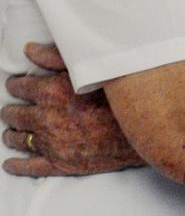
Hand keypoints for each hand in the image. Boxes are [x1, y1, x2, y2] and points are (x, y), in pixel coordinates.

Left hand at [2, 43, 143, 176]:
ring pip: (18, 138)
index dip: (16, 84)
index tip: (15, 84)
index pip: (20, 87)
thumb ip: (56, 56)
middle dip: (11, 109)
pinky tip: (11, 163)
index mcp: (51, 91)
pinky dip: (16, 165)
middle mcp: (45, 117)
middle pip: (15, 113)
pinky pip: (29, 167)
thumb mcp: (89, 67)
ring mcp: (50, 143)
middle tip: (12, 108)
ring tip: (12, 131)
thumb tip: (29, 49)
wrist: (140, 128)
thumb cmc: (117, 95)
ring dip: (12, 133)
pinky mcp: (59, 163)